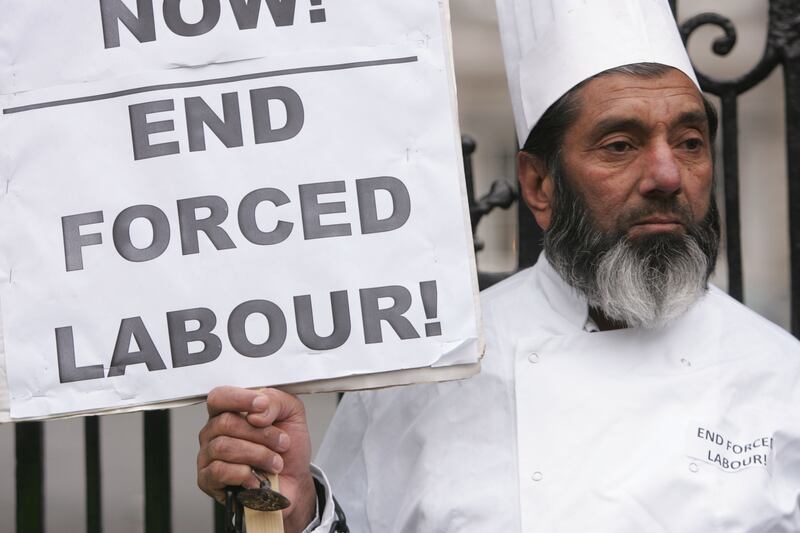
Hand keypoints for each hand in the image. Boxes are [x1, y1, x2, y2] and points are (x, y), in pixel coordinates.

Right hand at [198, 386, 316, 532]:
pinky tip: (256, 477)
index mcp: (230, 411)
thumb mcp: (291, 414)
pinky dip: (244, 474)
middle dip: (261, 434)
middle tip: (282, 443)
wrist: (294, 482)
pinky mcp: (207, 480)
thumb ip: (276, 401)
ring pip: (223, 447)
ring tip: (275, 462)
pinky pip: (218, 471)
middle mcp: (215, 431)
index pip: (219, 397)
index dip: (239, 398)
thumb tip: (255, 414)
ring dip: (258, 455)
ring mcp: (208, 456)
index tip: (262, 405)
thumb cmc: (288, 449)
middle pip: (225, 422)